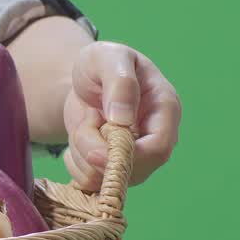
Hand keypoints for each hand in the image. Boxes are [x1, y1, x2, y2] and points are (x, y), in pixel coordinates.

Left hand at [64, 41, 180, 190]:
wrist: (83, 78)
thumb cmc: (101, 63)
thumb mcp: (107, 57)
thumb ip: (120, 82)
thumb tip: (122, 118)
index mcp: (164, 109)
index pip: (158, 148)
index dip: (128, 156)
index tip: (94, 152)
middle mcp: (155, 138)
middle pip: (134, 170)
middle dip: (98, 154)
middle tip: (86, 120)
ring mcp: (137, 156)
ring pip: (106, 177)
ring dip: (83, 153)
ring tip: (86, 120)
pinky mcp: (114, 166)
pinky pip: (90, 181)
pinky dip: (75, 163)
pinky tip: (79, 137)